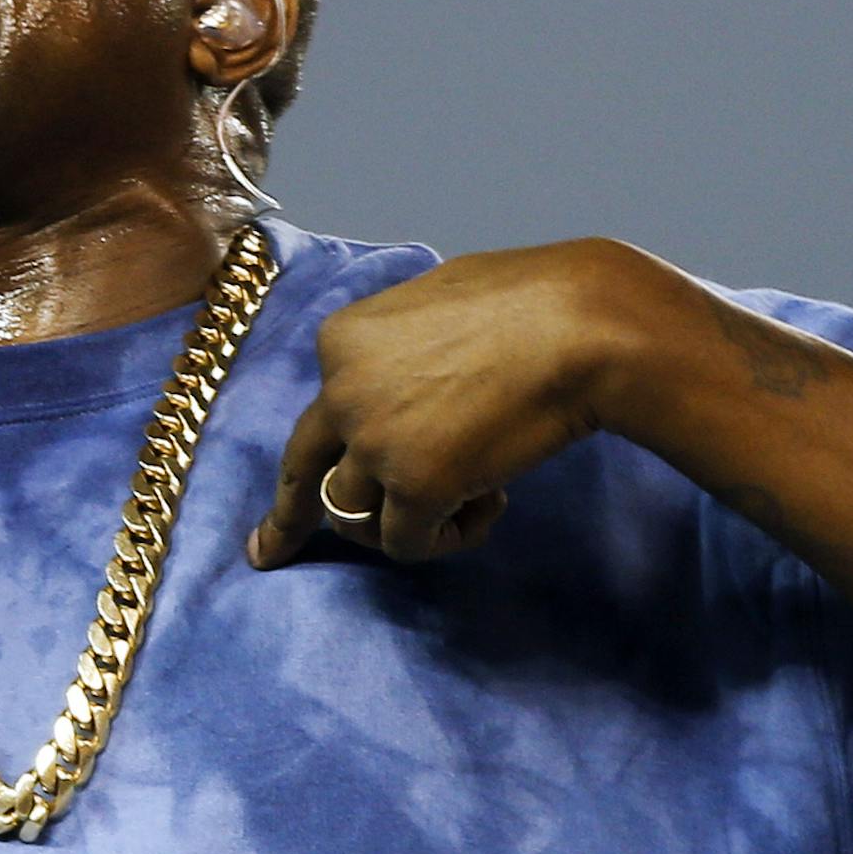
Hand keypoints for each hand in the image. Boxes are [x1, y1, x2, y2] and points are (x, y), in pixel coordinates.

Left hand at [246, 238, 645, 566]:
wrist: (583, 325)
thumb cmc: (533, 302)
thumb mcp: (436, 303)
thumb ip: (400, 348)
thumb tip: (406, 378)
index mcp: (341, 341)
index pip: (321, 412)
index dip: (336, 445)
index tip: (311, 475)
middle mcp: (340, 392)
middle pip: (302, 468)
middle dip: (285, 518)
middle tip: (269, 551)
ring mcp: (372, 442)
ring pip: (352, 515)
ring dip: (404, 520)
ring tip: (472, 498)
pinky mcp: (413, 486)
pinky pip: (405, 544)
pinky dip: (447, 537)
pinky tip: (489, 506)